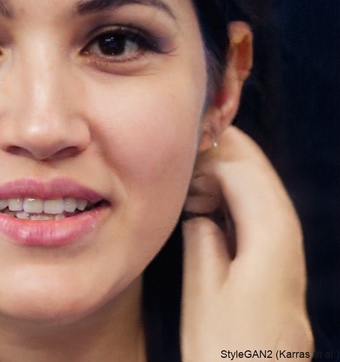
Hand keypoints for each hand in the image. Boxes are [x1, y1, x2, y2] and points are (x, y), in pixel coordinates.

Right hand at [181, 126, 312, 360]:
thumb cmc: (224, 352)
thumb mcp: (203, 291)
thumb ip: (202, 239)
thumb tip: (202, 215)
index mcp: (270, 243)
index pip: (247, 176)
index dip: (216, 156)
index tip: (188, 147)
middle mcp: (289, 247)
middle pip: (266, 182)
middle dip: (234, 155)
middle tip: (201, 137)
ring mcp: (290, 263)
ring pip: (268, 201)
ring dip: (237, 178)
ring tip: (202, 172)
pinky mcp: (282, 278)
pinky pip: (265, 223)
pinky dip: (240, 205)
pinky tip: (217, 209)